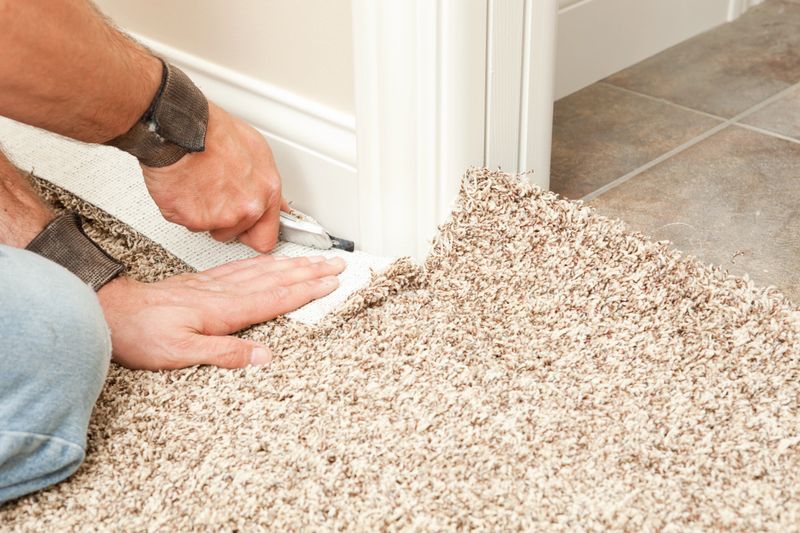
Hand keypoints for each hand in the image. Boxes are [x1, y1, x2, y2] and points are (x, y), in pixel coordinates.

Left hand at [97, 255, 345, 369]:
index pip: (275, 298)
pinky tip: (271, 262)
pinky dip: (263, 262)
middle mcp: (222, 293)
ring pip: (262, 270)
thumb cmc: (141, 334)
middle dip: (309, 270)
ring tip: (314, 259)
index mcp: (223, 310)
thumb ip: (225, 353)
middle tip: (335, 263)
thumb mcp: (181, 354)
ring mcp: (213, 285)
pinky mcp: (203, 283)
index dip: (306, 290)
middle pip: (276, 278)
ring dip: (292, 264)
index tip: (329, 282)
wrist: (111, 313)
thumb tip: (263, 356)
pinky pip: (242, 268)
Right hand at [141, 102, 286, 252]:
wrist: (180, 128)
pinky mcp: (193, 219)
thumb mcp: (256, 150)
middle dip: (224, 219)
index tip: (248, 232)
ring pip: (209, 228)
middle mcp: (247, 207)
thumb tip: (276, 203)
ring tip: (198, 184)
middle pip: (235, 233)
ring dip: (202, 213)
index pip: (267, 237)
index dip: (254, 234)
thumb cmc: (213, 132)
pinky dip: (181, 209)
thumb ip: (265, 185)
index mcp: (267, 192)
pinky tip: (184, 186)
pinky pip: (186, 223)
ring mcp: (221, 217)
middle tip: (213, 194)